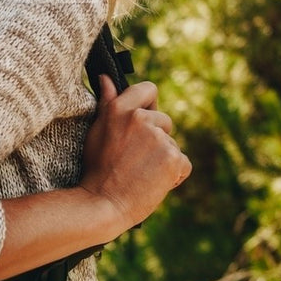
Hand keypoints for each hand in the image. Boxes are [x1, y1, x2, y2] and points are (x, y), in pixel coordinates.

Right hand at [79, 76, 191, 232]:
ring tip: (141, 173)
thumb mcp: (97, 130)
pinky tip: (153, 182)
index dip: (149, 104)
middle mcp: (141, 119)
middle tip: (135, 159)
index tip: (143, 119)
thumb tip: (106, 77)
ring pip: (172, 144)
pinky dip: (173, 174)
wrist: (104, 203)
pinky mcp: (174, 158)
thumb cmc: (97, 168)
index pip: (148, 89)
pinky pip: (182, 163)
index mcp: (120, 109)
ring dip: (163, 158)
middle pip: (164, 121)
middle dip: (156, 138)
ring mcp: (159, 138)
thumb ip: (107, 102)